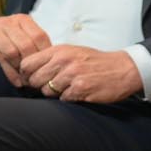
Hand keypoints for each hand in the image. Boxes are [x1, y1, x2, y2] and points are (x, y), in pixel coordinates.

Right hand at [0, 12, 50, 85]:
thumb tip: (50, 64)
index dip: (44, 54)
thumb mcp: (23, 33)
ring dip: (21, 69)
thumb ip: (36, 44)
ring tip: (27, 78)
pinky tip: (17, 81)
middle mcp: (9, 23)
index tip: (47, 66)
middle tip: (37, 76)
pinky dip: (10, 73)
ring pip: (12, 53)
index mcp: (23, 20)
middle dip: (32, 63)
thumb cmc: (8, 35)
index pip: (39, 37)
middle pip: (26, 45)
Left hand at [16, 43, 143, 103]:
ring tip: (70, 87)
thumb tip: (28, 71)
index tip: (35, 78)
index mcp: (59, 50)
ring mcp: (72, 75)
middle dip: (42, 85)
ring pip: (47, 91)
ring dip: (56, 93)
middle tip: (55, 85)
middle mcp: (64, 61)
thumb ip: (51, 58)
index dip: (28, 74)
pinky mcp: (81, 89)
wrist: (124, 69)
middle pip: (35, 80)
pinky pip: (63, 99)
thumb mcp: (72, 52)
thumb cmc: (96, 62)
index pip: (27, 64)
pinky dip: (69, 98)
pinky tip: (79, 92)